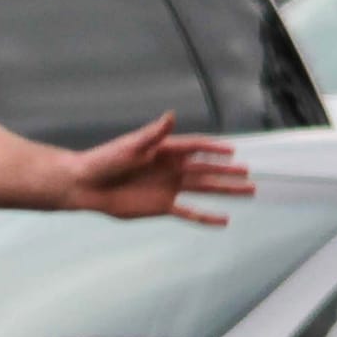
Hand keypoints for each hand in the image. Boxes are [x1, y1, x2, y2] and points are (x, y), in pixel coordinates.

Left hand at [70, 113, 250, 225]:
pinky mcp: (162, 206)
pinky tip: (224, 220)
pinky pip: (189, 212)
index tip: (234, 151)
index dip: (215, 148)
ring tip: (248, 191)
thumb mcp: (130, 146)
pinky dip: (206, 217)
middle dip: (228, 172)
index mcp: (166, 150)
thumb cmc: (105, 160)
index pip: (197, 147)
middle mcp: (172, 168)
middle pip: (207, 169)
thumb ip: (153, 134)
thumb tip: (171, 116)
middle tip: (250, 173)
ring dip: (225, 191)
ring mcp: (169, 188)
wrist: (86, 185)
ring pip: (204, 189)